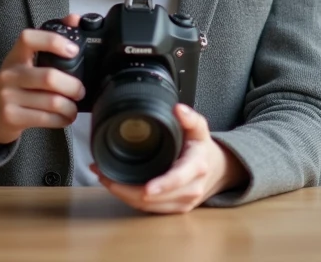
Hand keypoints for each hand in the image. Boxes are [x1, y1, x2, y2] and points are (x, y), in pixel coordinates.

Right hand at [0, 13, 84, 152]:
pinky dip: (61, 120)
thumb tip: (75, 19)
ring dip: (70, 107)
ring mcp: (8, 97)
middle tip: (80, 91)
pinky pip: (45, 119)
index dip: (53, 42)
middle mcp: (9, 74)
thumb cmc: (14, 84)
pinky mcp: (11, 117)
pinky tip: (65, 118)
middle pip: (49, 78)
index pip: (29, 39)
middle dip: (73, 86)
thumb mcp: (24, 62)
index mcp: (15, 56)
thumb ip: (48, 42)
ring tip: (74, 108)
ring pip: (51, 102)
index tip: (74, 50)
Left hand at [90, 103, 246, 213]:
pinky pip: (148, 210)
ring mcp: (182, 203)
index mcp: (196, 167)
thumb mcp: (199, 130)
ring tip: (104, 177)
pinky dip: (129, 199)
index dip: (162, 185)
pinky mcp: (174, 210)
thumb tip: (178, 109)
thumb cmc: (202, 149)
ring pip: (147, 206)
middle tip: (103, 173)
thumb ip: (190, 118)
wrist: (216, 170)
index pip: (178, 179)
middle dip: (126, 188)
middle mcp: (190, 189)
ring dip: (123, 194)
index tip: (146, 187)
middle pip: (154, 197)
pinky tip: (116, 186)